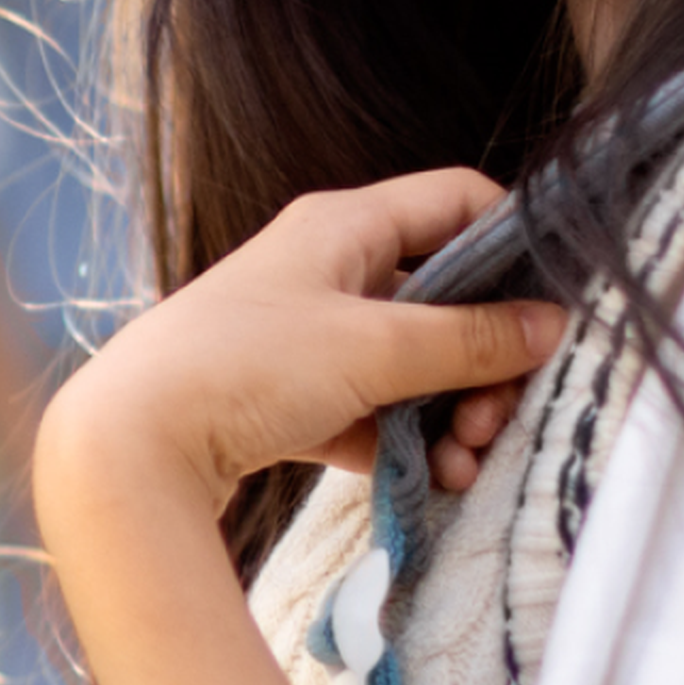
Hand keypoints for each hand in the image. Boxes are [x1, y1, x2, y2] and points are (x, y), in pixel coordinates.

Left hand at [36, 171, 563, 523]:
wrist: (129, 446)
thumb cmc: (243, 369)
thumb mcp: (371, 349)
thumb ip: (468, 339)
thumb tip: (554, 324)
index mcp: (341, 225)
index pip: (456, 201)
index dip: (514, 243)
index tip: (552, 307)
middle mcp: (324, 268)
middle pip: (443, 297)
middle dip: (486, 361)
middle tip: (499, 418)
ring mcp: (306, 336)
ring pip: (411, 364)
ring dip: (452, 412)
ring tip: (465, 462)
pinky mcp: (288, 399)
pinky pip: (372, 412)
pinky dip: (406, 443)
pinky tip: (433, 482)